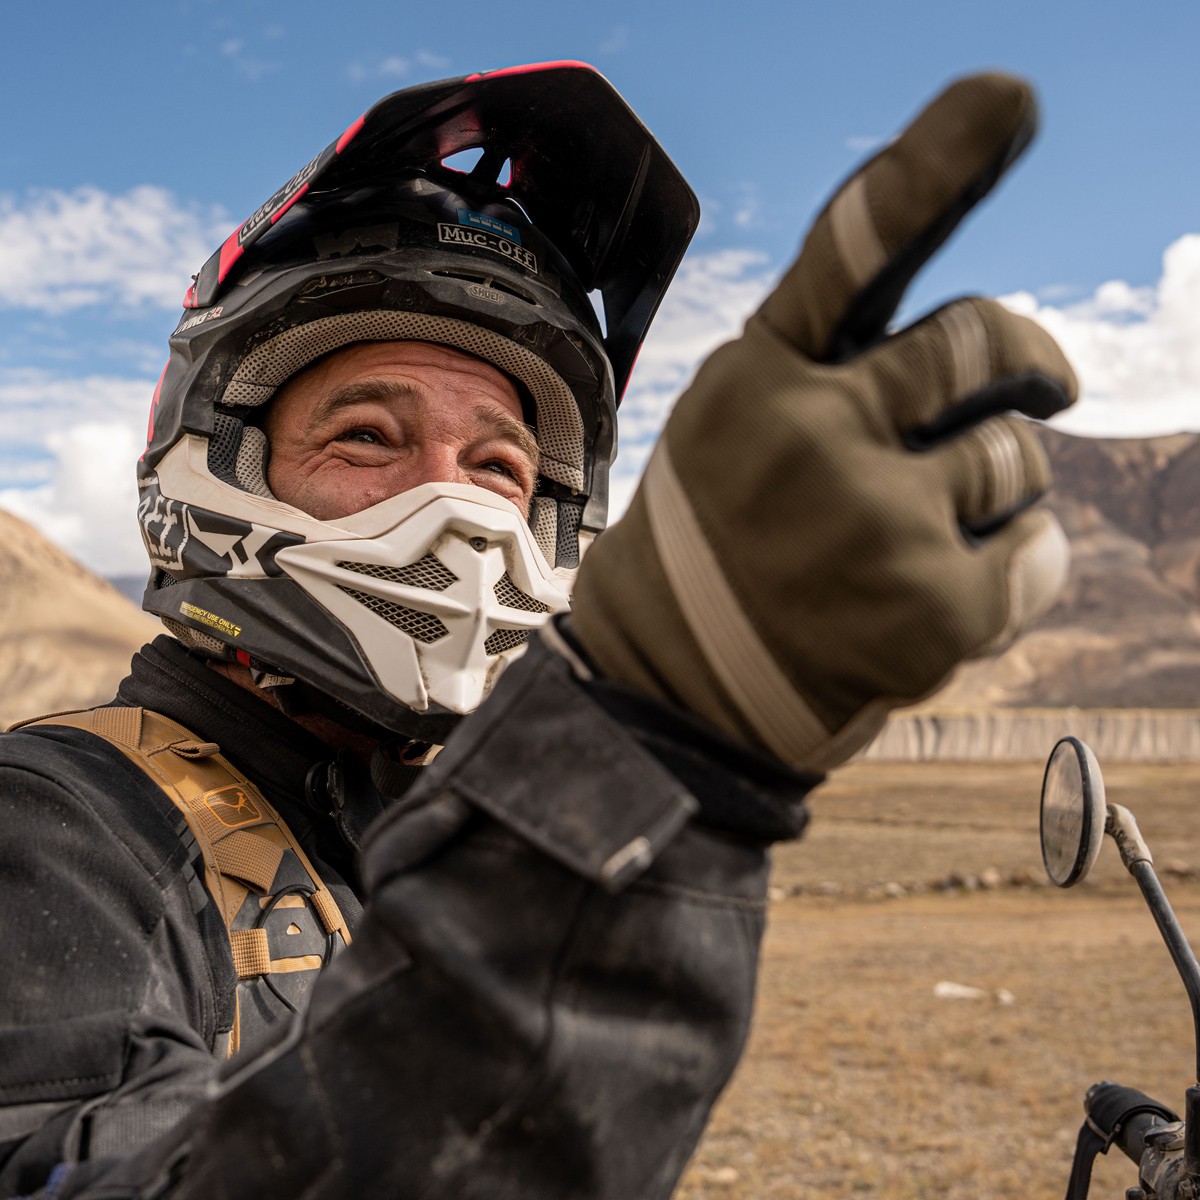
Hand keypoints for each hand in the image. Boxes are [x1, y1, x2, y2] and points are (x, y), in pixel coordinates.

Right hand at [570, 73, 1076, 773]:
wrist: (675, 688)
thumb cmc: (720, 543)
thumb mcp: (736, 429)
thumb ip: (834, 369)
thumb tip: (997, 347)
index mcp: (756, 377)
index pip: (853, 250)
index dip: (933, 165)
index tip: (1009, 96)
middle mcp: (808, 434)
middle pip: (985, 337)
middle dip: (1019, 362)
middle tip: (1030, 387)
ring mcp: (871, 523)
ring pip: (1018, 456)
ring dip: (993, 489)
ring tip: (908, 538)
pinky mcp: (929, 609)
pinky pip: (1040, 553)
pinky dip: (1012, 572)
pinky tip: (935, 601)